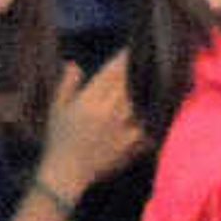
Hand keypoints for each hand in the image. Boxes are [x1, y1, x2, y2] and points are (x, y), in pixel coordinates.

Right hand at [39, 53, 149, 193]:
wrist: (67, 173)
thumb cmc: (59, 139)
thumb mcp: (57, 108)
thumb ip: (67, 84)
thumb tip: (74, 64)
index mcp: (91, 101)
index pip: (113, 73)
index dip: (124, 59)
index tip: (133, 48)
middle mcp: (110, 113)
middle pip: (132, 85)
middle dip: (141, 70)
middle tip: (153, 56)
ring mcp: (124, 130)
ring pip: (144, 103)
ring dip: (152, 89)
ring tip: (163, 77)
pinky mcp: (133, 145)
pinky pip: (150, 126)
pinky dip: (156, 115)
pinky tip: (164, 106)